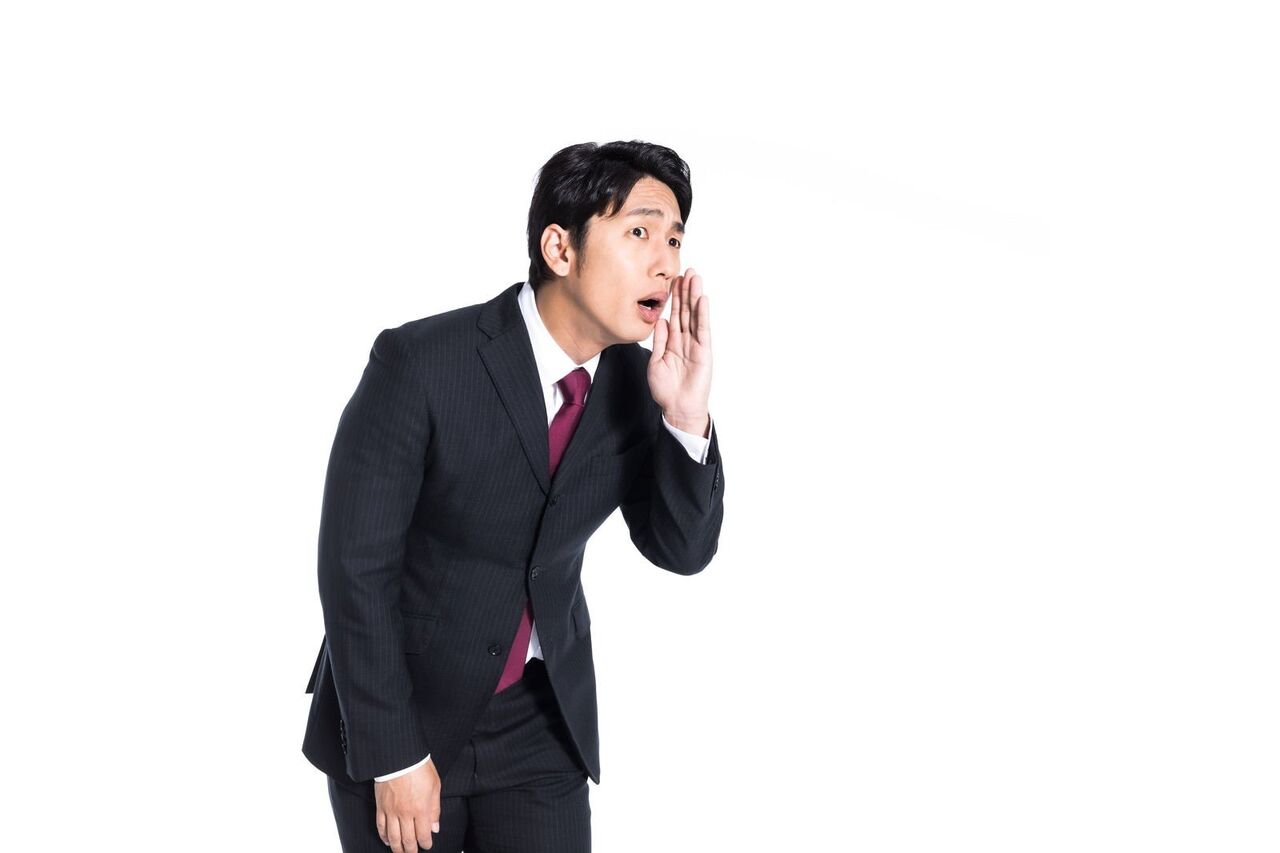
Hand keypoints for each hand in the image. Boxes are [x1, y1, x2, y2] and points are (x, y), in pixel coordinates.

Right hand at [374, 757, 440, 850]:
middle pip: (407, 840)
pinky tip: (387, 841)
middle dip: (411, 850)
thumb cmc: (419, 767)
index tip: (427, 845)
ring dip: (397, 848)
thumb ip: (435, 809)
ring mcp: (391, 811)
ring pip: (393, 837)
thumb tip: (435, 827)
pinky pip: (381, 826)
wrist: (399, 756)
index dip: (425, 843)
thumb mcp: (435, 786)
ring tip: (401, 852)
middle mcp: (405, 813)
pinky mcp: (381, 806)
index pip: (423, 835)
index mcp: (421, 809)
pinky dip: (383, 836)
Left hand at [649, 268, 711, 435]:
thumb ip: (659, 341)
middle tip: (687, 270)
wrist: (677, 408)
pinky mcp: (703, 351)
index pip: (675, 314)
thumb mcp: (656, 362)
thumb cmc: (666, 389)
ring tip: (695, 277)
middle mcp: (685, 340)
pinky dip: (702, 314)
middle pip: (686, 310)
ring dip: (695, 296)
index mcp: (673, 341)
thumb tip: (661, 321)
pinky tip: (702, 299)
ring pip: (694, 315)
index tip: (674, 280)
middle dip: (686, 290)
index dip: (674, 297)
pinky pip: (702, 330)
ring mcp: (695, 344)